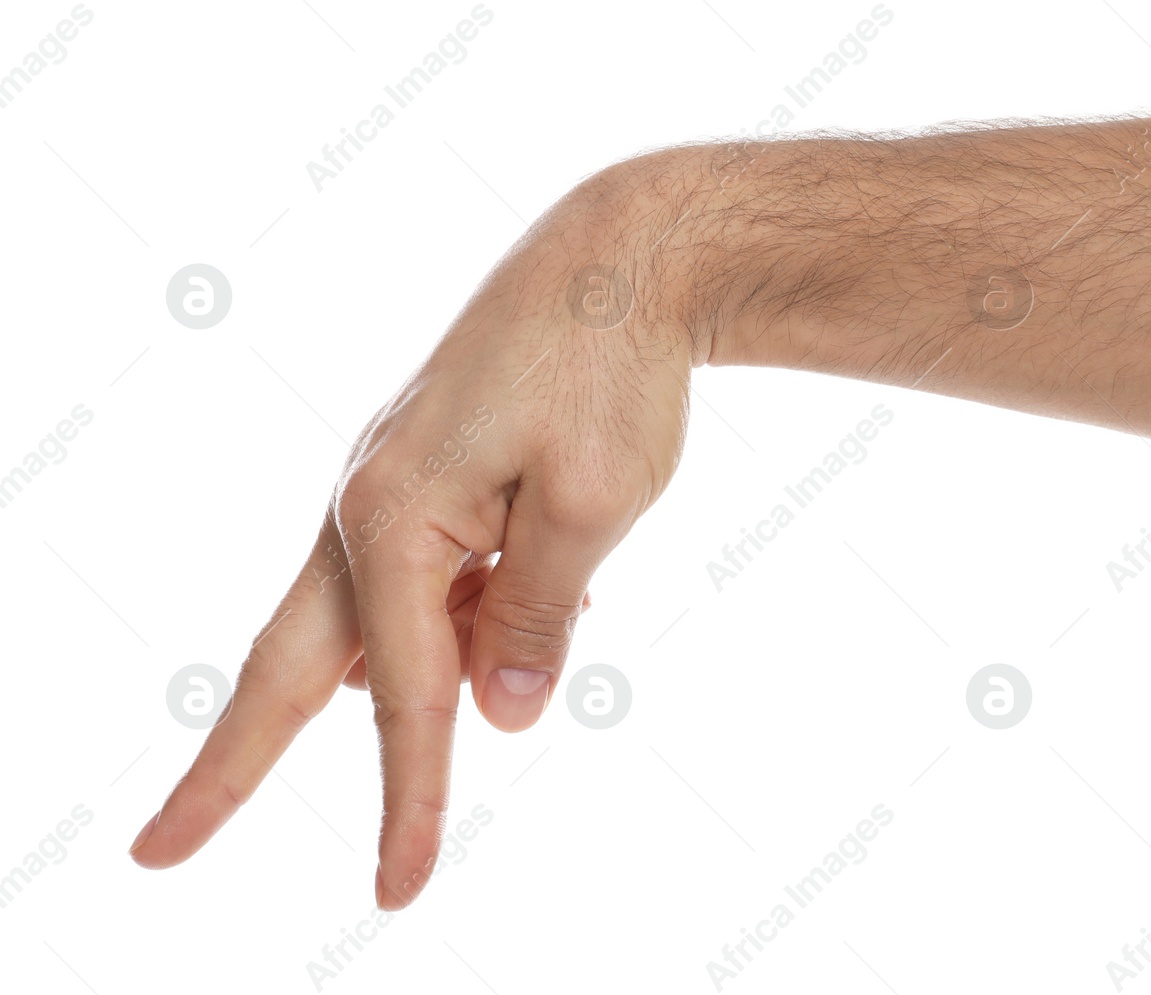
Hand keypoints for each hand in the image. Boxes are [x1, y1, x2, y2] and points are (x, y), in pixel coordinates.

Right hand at [129, 159, 693, 908]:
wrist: (625, 256)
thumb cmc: (611, 367)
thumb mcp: (592, 502)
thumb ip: (535, 612)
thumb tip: (497, 713)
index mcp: (393, 514)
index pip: (407, 698)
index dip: (410, 803)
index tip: (401, 893)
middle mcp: (367, 504)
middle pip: (293, 665)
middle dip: (234, 764)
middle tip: (161, 850)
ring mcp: (390, 487)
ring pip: (368, 627)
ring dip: (397, 693)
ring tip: (436, 740)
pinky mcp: (429, 477)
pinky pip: (427, 580)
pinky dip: (460, 624)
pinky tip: (520, 621)